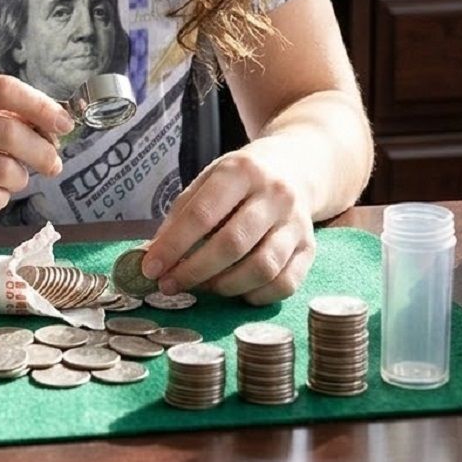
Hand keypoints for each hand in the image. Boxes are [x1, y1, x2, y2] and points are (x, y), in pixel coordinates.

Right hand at [0, 74, 73, 226]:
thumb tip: (51, 128)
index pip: (2, 89)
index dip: (39, 105)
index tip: (63, 123)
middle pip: (7, 132)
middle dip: (41, 150)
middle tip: (53, 162)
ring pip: (1, 169)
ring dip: (20, 177)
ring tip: (16, 178)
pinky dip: (0, 197)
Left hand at [139, 137, 315, 305]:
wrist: (294, 166)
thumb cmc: (241, 178)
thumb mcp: (208, 180)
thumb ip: (182, 214)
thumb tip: (151, 254)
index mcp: (240, 171)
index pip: (202, 214)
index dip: (173, 245)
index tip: (151, 268)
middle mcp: (274, 195)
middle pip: (232, 244)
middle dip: (194, 271)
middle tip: (170, 284)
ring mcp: (296, 223)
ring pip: (262, 268)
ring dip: (224, 286)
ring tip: (202, 286)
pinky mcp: (310, 248)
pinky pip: (285, 284)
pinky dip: (256, 295)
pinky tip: (235, 291)